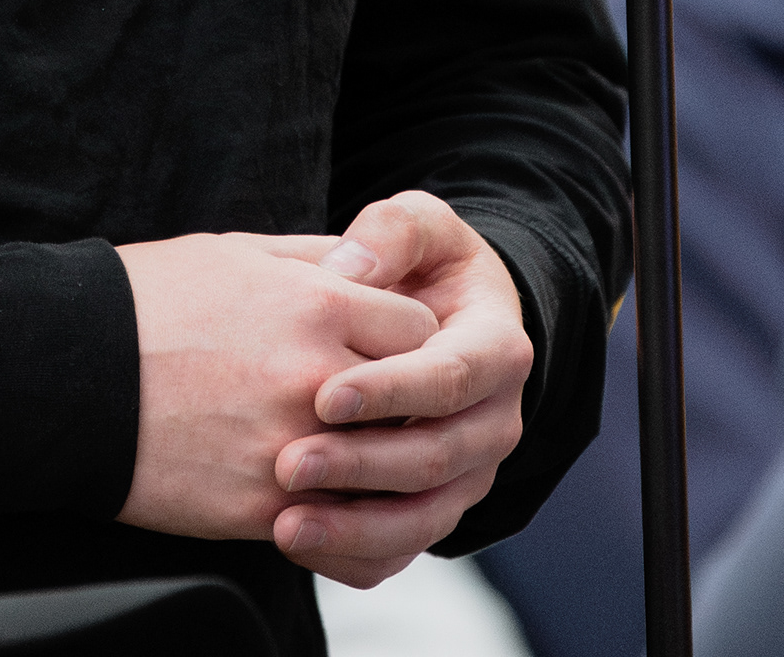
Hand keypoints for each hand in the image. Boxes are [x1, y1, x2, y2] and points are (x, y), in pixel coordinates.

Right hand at [115, 233, 438, 548]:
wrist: (64, 376)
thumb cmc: (145, 304)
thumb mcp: (236, 253)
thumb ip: (312, 257)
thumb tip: (364, 257)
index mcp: (317, 303)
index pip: (421, 330)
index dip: (410, 342)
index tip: (389, 351)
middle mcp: (316, 376)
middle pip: (414, 402)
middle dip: (403, 405)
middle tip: (382, 409)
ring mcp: (292, 446)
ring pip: (382, 471)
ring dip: (376, 466)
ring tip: (356, 456)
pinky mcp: (260, 507)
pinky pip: (335, 525)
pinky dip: (339, 516)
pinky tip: (322, 499)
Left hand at [270, 191, 535, 588]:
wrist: (437, 320)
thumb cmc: (423, 268)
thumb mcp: (419, 227)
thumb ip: (393, 231)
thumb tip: (354, 265)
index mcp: (497, 351)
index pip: (452, 378)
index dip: (393, 390)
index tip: (325, 394)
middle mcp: (494, 422)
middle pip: (436, 458)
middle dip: (362, 466)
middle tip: (289, 462)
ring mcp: (467, 474)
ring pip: (424, 519)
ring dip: (355, 527)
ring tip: (286, 522)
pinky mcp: (434, 510)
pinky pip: (401, 551)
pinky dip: (352, 556)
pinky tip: (298, 543)